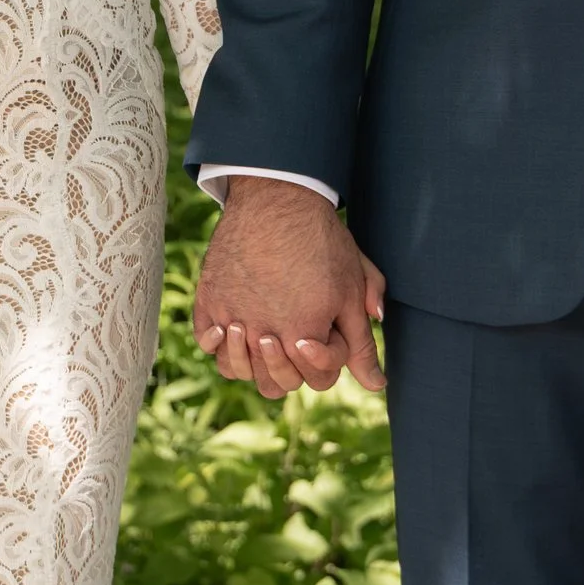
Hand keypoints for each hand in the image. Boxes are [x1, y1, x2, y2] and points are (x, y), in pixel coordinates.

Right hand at [194, 178, 387, 399]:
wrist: (278, 198)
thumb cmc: (322, 242)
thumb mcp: (353, 289)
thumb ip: (362, 343)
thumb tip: (377, 384)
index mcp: (306, 335)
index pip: (317, 380)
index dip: (325, 359)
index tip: (320, 330)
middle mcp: (265, 334)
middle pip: (275, 385)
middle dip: (290, 368)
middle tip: (291, 336)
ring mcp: (232, 318)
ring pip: (236, 370)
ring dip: (252, 361)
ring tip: (262, 333)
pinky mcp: (209, 300)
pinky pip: (206, 343)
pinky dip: (217, 342)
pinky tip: (233, 325)